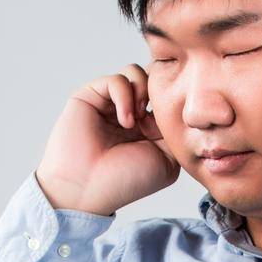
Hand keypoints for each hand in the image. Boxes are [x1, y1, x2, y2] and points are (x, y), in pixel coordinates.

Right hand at [35, 63, 180, 215]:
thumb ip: (175, 131)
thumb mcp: (167, 162)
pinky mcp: (90, 95)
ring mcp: (109, 103)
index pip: (165, 97)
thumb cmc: (125, 182)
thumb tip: (171, 106)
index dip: (172, 103)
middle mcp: (128, 113)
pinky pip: (116, 80)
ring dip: (142, 93)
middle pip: (152, 79)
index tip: (169, 129)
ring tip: (138, 122)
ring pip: (135, 73)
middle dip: (158, 95)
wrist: (87, 189)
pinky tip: (125, 122)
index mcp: (147, 128)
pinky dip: (125, 96)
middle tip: (152, 124)